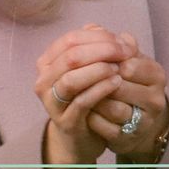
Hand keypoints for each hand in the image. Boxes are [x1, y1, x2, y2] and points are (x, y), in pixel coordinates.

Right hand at [33, 24, 135, 165]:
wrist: (81, 135)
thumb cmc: (86, 96)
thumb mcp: (91, 69)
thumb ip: (99, 49)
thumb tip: (115, 34)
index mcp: (47, 62)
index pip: (70, 39)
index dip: (98, 37)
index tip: (122, 41)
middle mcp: (43, 80)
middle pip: (71, 57)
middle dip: (101, 51)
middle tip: (125, 52)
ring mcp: (51, 101)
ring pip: (71, 79)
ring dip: (98, 70)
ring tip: (119, 68)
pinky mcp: (64, 120)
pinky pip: (81, 101)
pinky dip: (100, 89)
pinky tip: (116, 83)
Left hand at [87, 31, 168, 162]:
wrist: (134, 121)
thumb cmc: (126, 82)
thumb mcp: (125, 60)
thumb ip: (111, 43)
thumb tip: (93, 28)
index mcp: (156, 74)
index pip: (129, 64)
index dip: (105, 61)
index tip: (90, 58)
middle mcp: (156, 98)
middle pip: (119, 86)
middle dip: (96, 79)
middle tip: (77, 74)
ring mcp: (144, 121)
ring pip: (113, 107)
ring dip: (92, 97)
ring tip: (78, 90)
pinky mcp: (129, 139)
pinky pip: (105, 127)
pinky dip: (92, 117)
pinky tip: (84, 109)